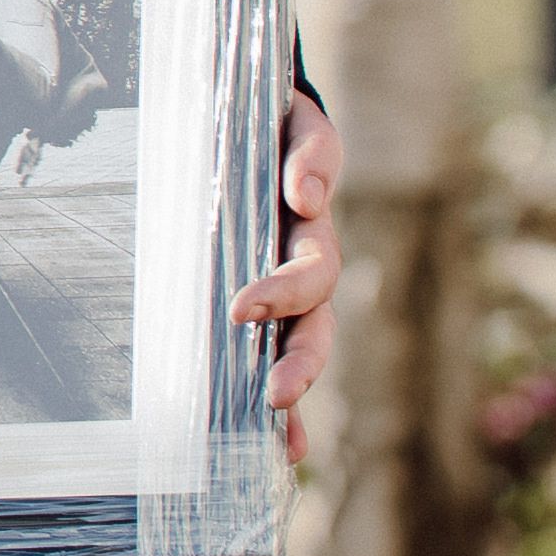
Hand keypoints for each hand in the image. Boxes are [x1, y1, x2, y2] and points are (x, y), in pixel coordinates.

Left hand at [234, 85, 344, 467]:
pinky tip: (288, 449)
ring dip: (297, 378)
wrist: (243, 106)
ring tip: (279, 418)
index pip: (309, 267)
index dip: (286, 292)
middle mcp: (300, 253)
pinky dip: (290, 408)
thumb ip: (310, 153)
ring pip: (305, 338)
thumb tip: (307, 195)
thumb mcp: (291, 124)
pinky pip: (278, 357)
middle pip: (311, 313)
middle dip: (299, 354)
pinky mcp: (263, 290)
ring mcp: (285, 273)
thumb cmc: (261, 118)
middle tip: (275, 390)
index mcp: (301, 218)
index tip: (246, 312)